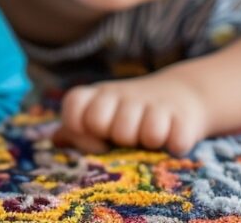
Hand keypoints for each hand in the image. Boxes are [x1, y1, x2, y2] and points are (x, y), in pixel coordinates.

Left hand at [53, 72, 209, 155]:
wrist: (182, 94)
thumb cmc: (131, 114)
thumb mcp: (103, 117)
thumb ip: (78, 129)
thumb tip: (57, 140)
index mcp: (98, 95)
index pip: (74, 105)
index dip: (77, 127)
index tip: (95, 138)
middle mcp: (122, 95)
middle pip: (100, 121)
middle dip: (112, 137)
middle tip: (127, 138)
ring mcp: (153, 103)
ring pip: (141, 134)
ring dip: (147, 143)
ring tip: (151, 138)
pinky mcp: (183, 117)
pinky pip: (174, 142)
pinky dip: (174, 145)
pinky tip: (173, 138)